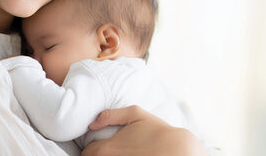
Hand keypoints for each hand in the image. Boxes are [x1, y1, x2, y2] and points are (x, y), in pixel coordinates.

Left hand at [81, 105, 206, 155]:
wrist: (178, 150)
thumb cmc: (158, 132)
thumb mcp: (135, 114)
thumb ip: (110, 115)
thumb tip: (93, 124)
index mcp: (107, 150)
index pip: (86, 153)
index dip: (92, 148)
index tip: (101, 146)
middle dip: (99, 155)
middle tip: (113, 151)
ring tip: (122, 154)